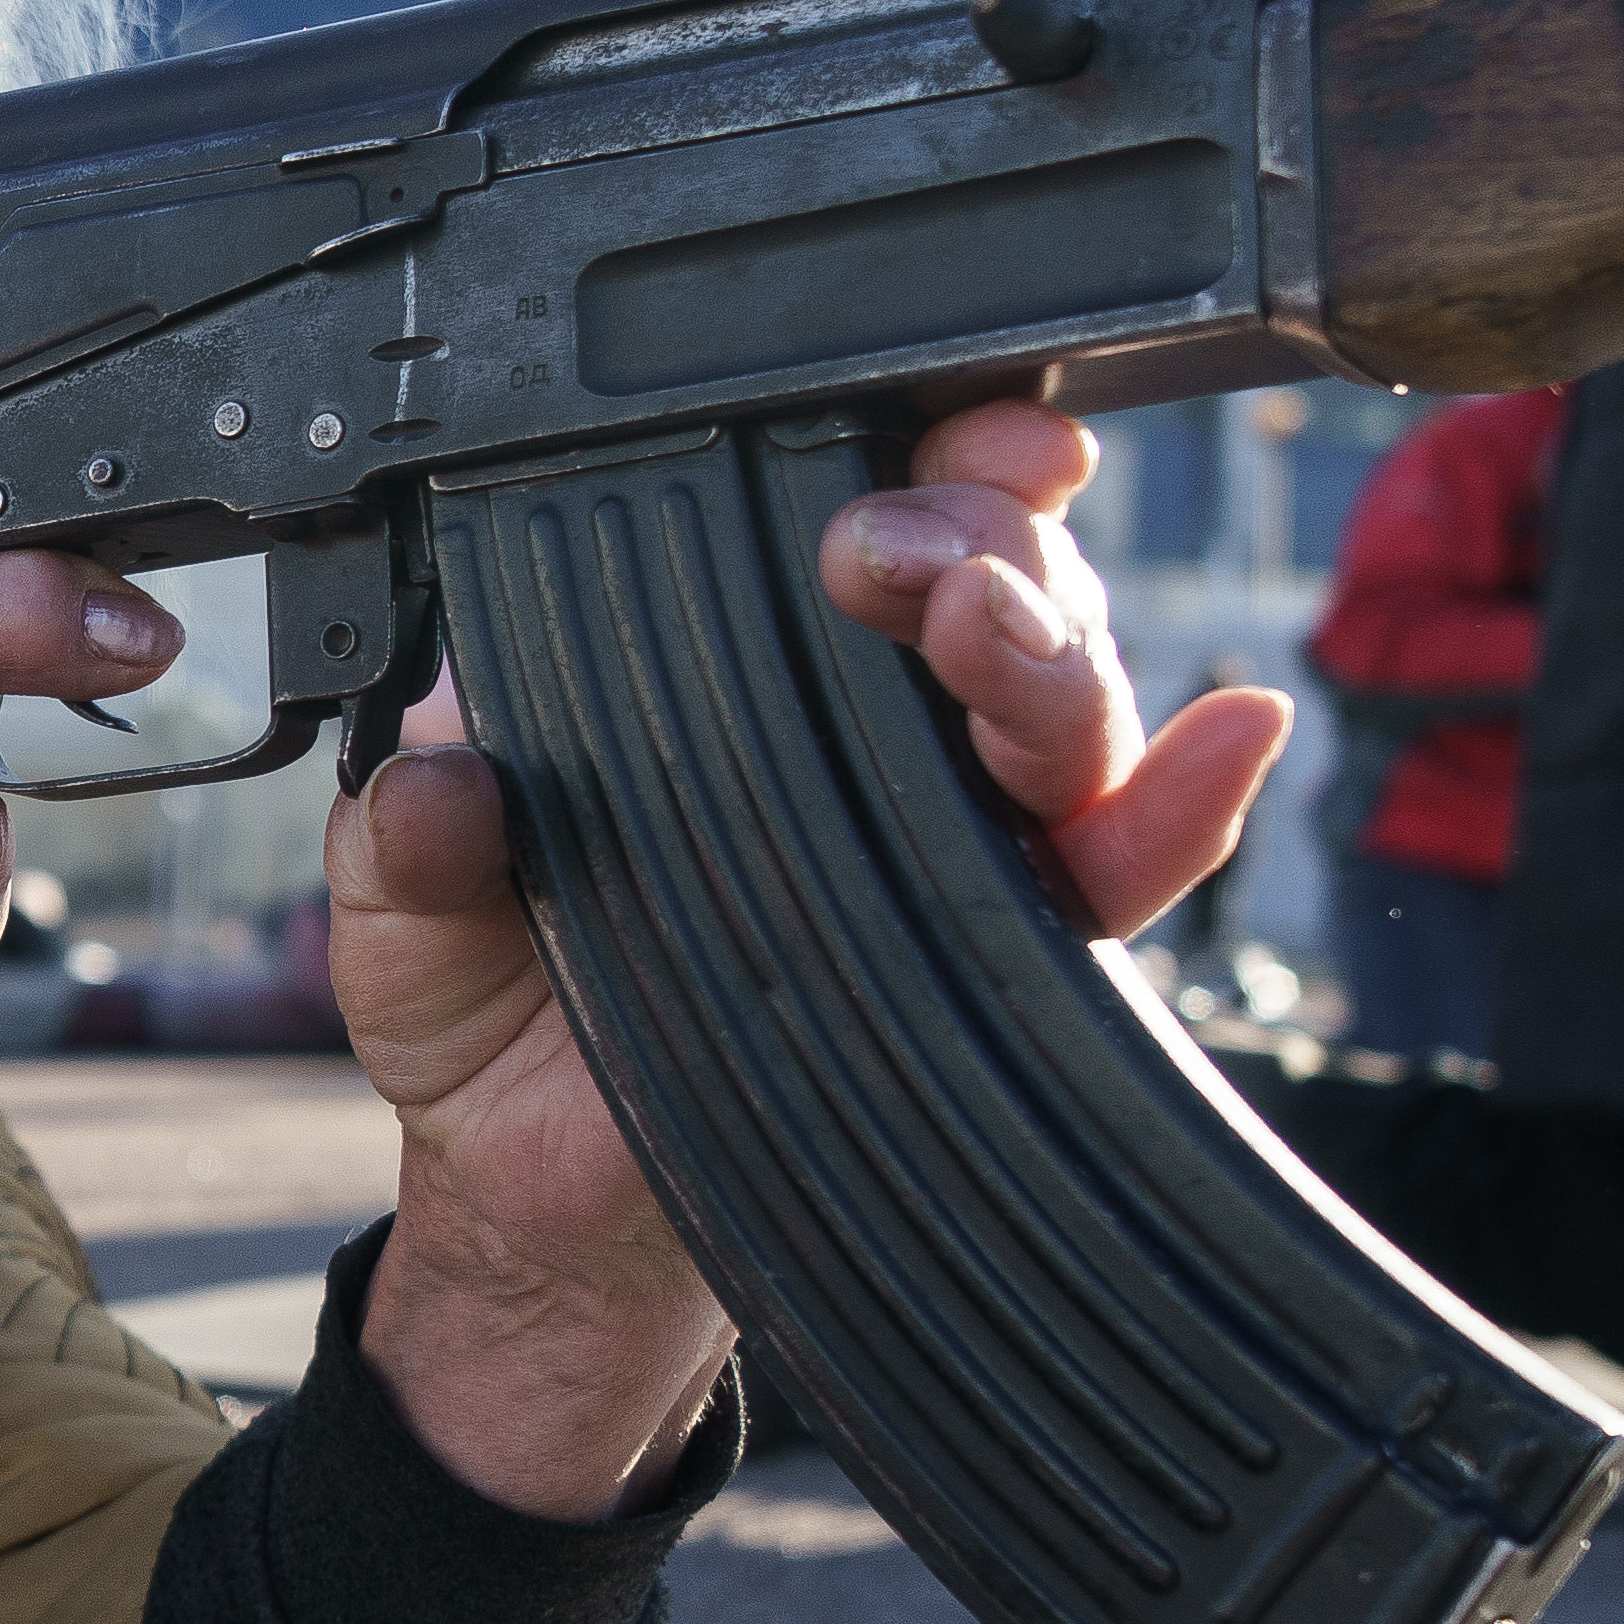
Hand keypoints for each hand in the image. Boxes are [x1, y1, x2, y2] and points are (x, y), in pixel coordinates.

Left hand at [333, 401, 1290, 1520]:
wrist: (530, 1195)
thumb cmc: (482, 1016)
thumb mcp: (400, 910)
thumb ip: (409, 833)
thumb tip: (445, 782)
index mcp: (719, 672)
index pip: (845, 517)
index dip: (914, 450)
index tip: (924, 429)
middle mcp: (851, 731)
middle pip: (991, 587)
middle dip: (981, 536)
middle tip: (905, 555)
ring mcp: (934, 838)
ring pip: (1060, 707)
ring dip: (1052, 651)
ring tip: (992, 628)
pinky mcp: (988, 956)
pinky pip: (1115, 871)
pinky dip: (1182, 804)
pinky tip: (1223, 742)